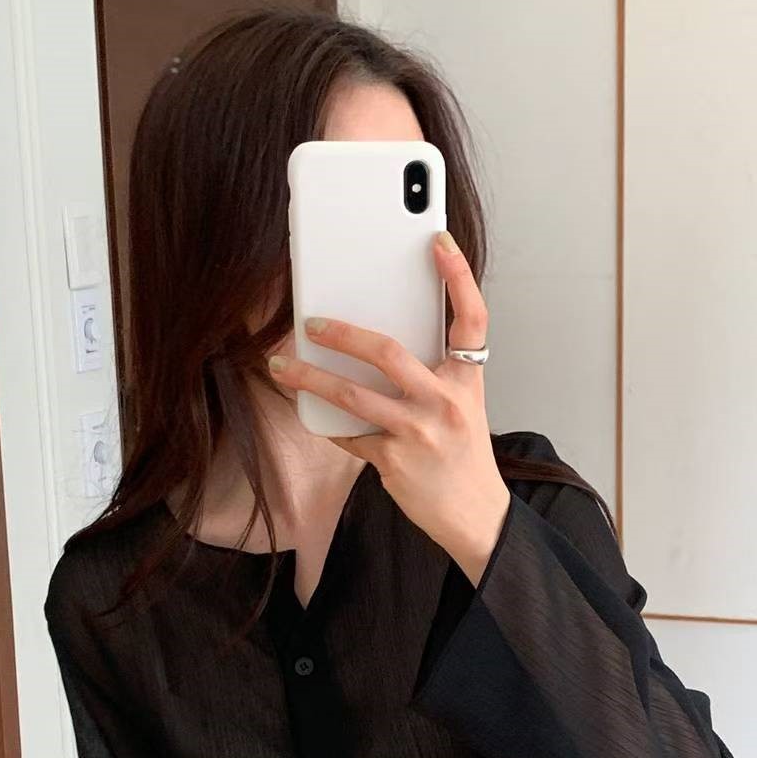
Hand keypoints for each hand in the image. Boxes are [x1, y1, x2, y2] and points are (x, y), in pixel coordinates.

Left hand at [267, 230, 511, 583]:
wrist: (475, 515)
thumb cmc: (462, 456)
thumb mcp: (461, 405)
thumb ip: (432, 373)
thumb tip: (376, 345)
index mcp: (467, 380)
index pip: (472, 319)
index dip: (459, 277)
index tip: (437, 242)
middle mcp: (446, 402)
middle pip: (390, 352)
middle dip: (344, 334)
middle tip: (312, 321)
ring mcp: (419, 433)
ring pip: (353, 396)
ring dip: (310, 378)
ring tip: (281, 364)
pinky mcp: (395, 462)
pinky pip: (349, 434)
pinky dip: (327, 423)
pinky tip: (309, 412)